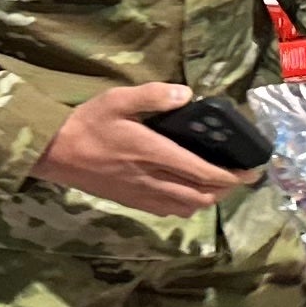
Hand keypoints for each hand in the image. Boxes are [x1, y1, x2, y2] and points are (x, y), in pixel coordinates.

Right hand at [35, 81, 251, 215]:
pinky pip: (168, 211)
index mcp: (153, 154)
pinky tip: (187, 193)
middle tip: (238, 175)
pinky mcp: (132, 202)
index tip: (252, 171)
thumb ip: (153, 96)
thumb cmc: (87, 123)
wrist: (54, 153)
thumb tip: (187, 94)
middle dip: (225, 189)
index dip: (232, 176)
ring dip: (208, 199)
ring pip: (186, 208)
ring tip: (217, 184)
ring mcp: (142, 195)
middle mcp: (152, 180)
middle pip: (201, 196)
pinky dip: (187, 206)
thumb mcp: (117, 99)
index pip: (202, 172)